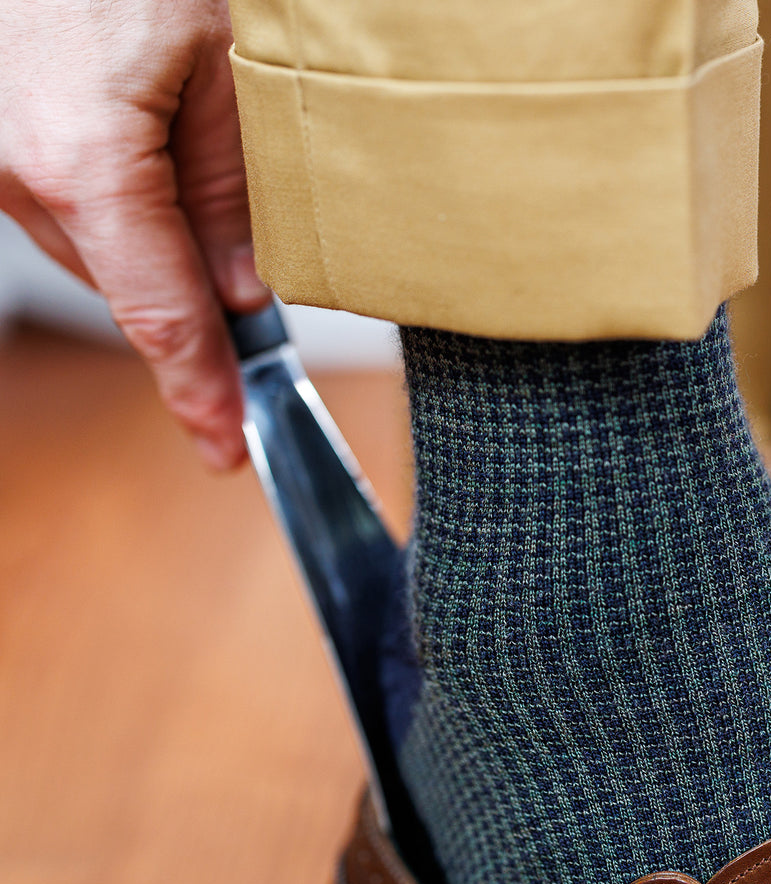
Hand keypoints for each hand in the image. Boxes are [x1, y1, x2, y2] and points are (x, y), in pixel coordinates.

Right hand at [0, 0, 270, 468]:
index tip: (227, 446)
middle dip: (194, 303)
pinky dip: (113, 200)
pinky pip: (59, 197)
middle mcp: (12, 164)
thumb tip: (241, 288)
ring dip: (153, 240)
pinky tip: (141, 152)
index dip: (201, 390)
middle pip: (128, 283)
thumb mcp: (224, 59)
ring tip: (193, 172)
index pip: (160, 315)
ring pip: (94, 241)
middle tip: (255, 322)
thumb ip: (233, 187)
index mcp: (80, 159)